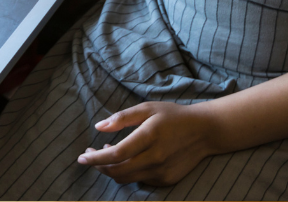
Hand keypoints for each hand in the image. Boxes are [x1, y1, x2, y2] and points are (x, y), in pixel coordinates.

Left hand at [76, 102, 219, 186]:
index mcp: (149, 137)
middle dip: (99, 166)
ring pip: (126, 179)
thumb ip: (122, 118)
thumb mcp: (147, 108)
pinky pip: (139, 180)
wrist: (205, 131)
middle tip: (90, 156)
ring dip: (111, 170)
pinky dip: (127, 173)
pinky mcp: (166, 179)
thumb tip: (99, 126)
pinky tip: (126, 160)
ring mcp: (161, 171)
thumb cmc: (173, 116)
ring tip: (106, 155)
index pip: (115, 154)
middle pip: (118, 171)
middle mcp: (155, 158)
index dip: (96, 158)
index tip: (82, 156)